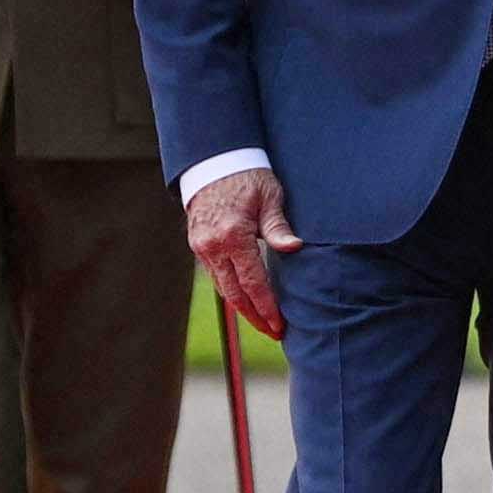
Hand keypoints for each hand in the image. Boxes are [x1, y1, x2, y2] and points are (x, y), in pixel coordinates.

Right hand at [185, 163, 298, 339]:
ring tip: (263, 321)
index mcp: (233, 235)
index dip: (266, 308)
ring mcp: (202, 246)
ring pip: (223, 287)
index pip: (252, 282)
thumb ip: (278, 226)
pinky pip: (216, 274)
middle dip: (255, 317)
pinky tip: (246, 299)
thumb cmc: (247, 175)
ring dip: (242, 307)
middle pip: (235, 293)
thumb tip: (295, 248)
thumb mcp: (269, 196)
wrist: (213, 159)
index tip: (279, 326)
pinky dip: (231, 290)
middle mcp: (214, 245)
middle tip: (274, 332)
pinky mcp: (198, 245)